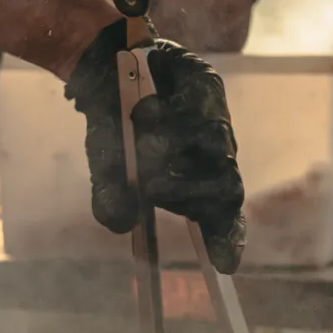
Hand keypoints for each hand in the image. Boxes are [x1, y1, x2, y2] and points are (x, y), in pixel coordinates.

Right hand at [66, 21, 245, 274]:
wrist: (105, 67)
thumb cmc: (114, 126)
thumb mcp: (106, 163)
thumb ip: (110, 195)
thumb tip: (123, 224)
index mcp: (197, 188)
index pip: (223, 220)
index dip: (227, 239)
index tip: (225, 264)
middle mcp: (216, 159)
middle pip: (228, 188)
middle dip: (193, 190)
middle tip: (153, 185)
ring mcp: (217, 122)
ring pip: (216, 145)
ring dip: (171, 141)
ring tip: (134, 123)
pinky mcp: (210, 86)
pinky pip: (199, 104)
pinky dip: (168, 108)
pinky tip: (145, 101)